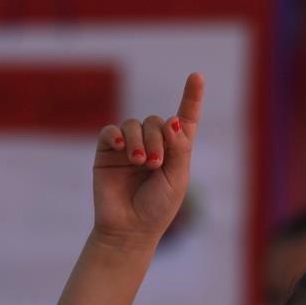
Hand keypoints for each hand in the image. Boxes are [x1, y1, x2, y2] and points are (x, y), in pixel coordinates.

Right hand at [91, 73, 204, 248]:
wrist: (130, 228)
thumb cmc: (158, 207)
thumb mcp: (177, 178)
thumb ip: (178, 148)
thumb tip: (173, 120)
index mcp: (176, 150)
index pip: (185, 119)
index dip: (191, 97)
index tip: (197, 76)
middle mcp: (153, 144)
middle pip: (157, 121)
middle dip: (158, 139)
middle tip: (154, 164)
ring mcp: (130, 146)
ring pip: (134, 124)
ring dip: (139, 141)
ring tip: (140, 163)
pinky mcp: (108, 151)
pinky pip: (111, 131)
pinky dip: (117, 136)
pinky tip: (122, 149)